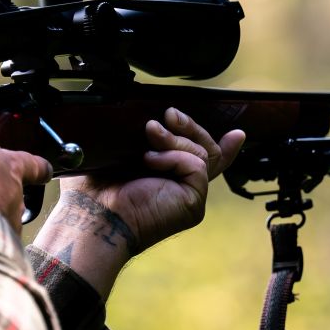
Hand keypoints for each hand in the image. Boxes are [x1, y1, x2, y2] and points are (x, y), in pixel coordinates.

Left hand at [37, 109, 244, 297]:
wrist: (94, 213)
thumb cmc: (94, 189)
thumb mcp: (114, 152)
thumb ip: (136, 137)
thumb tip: (150, 118)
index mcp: (163, 178)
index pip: (199, 160)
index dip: (222, 146)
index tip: (235, 133)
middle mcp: (179, 188)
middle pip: (206, 150)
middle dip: (190, 127)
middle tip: (169, 115)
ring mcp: (188, 196)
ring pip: (201, 153)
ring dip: (174, 139)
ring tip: (150, 135)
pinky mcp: (193, 201)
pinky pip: (196, 165)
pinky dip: (173, 156)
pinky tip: (151, 160)